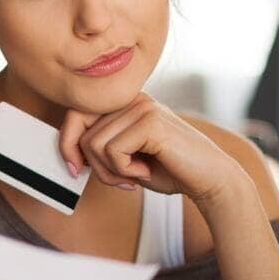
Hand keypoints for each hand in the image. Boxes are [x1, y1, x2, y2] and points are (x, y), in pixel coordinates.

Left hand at [58, 92, 246, 205]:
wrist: (211, 179)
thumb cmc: (172, 171)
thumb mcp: (128, 159)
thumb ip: (102, 150)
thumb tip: (69, 153)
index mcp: (127, 104)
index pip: (77, 114)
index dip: (67, 143)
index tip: (74, 169)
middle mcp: (133, 99)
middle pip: (82, 132)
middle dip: (94, 166)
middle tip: (118, 180)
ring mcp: (142, 107)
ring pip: (94, 144)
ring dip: (110, 172)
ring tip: (135, 176)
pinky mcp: (150, 121)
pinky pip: (112, 151)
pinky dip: (124, 171)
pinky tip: (145, 172)